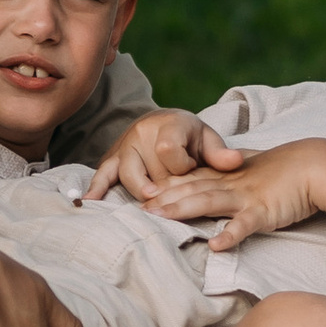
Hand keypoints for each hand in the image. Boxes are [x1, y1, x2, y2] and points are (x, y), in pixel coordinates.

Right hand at [86, 109, 240, 200]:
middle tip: (177, 192)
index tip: (191, 170)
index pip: (169, 150)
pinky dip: (96, 188)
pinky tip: (89, 202)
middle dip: (165, 185)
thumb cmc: (189, 137)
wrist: (162, 125)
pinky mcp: (112, 160)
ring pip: (129, 175)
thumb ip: (220, 153)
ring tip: (151, 202)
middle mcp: (142, 133)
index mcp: (168, 124)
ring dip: (141, 191)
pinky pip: (102, 174)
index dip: (181, 166)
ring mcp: (124, 147)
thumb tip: (236, 161)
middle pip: (151, 169)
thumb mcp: (207, 139)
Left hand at [144, 141, 325, 251]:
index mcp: (227, 175)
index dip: (166, 186)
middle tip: (139, 209)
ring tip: (160, 219)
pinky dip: (230, 234)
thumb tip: (216, 181)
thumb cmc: (286, 169)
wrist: (315, 165)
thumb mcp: (252, 168)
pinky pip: (244, 224)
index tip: (143, 194)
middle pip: (191, 189)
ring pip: (209, 201)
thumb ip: (231, 174)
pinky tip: (216, 246)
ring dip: (183, 210)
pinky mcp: (263, 211)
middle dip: (164, 199)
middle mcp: (231, 184)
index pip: (190, 178)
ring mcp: (246, 196)